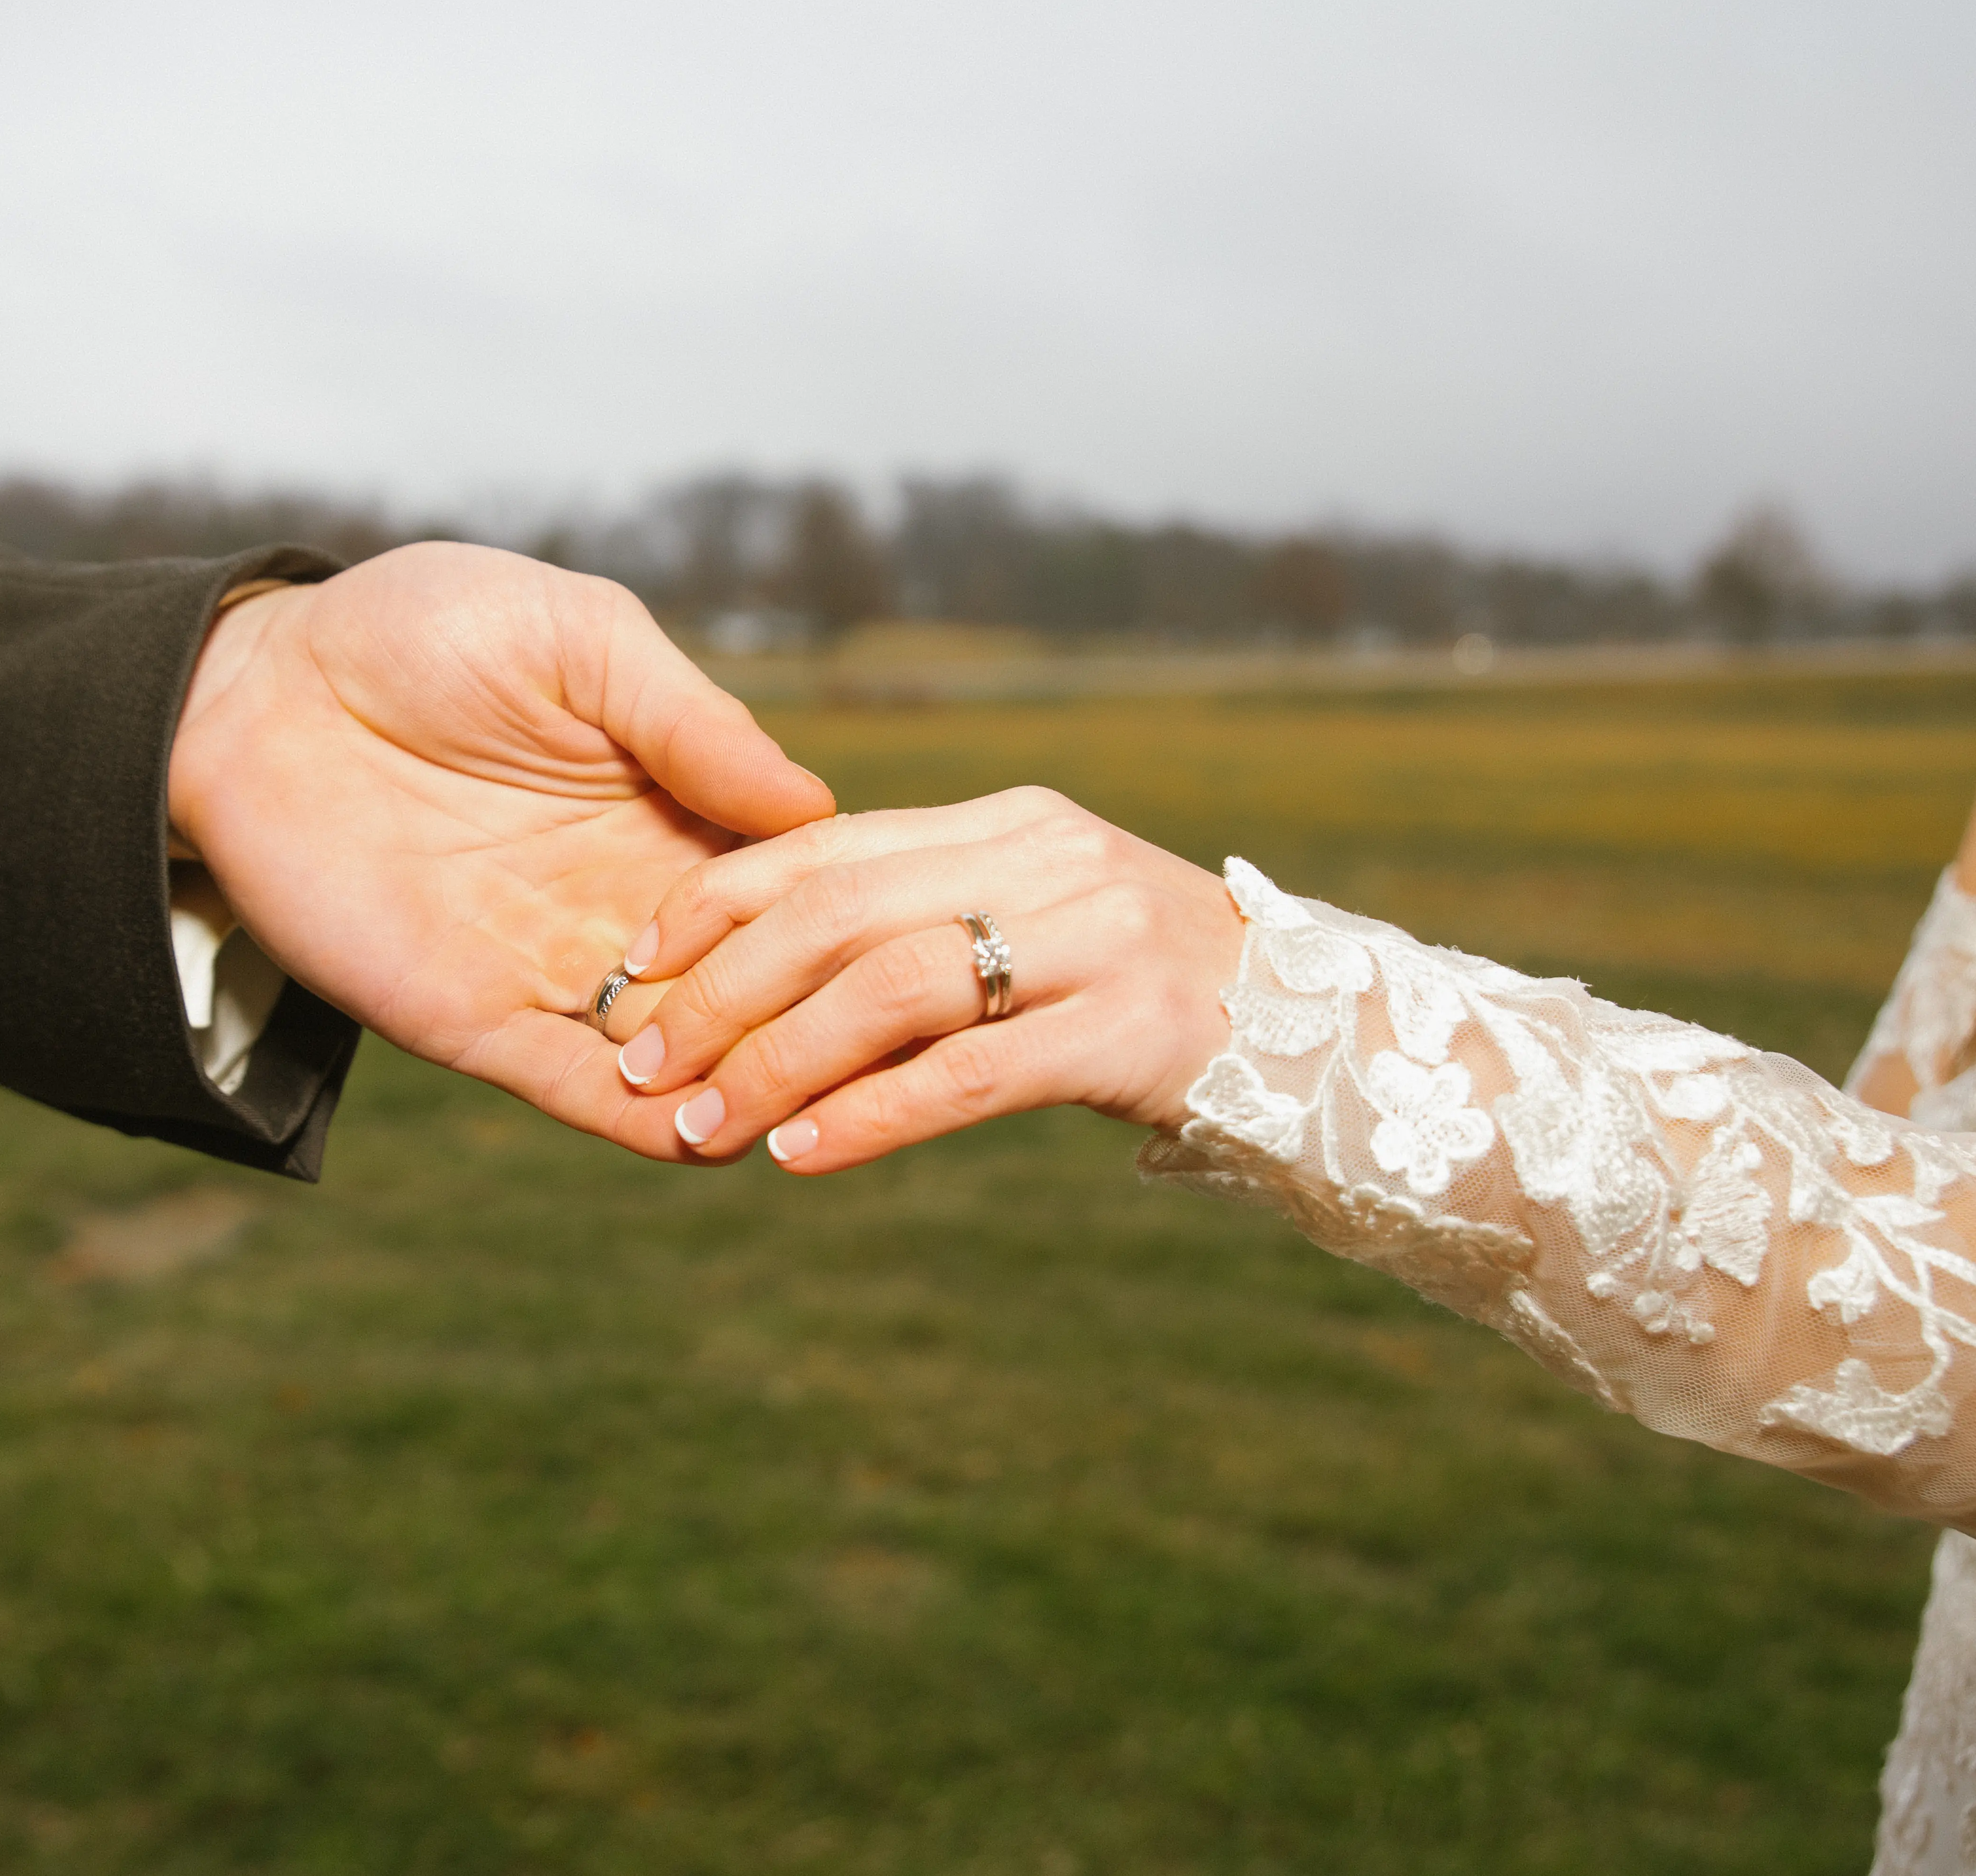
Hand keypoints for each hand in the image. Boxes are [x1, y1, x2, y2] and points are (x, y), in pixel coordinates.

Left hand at [167, 540, 833, 1151]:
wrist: (253, 689)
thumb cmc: (415, 631)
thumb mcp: (579, 638)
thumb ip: (691, 719)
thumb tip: (813, 805)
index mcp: (669, 810)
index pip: (788, 890)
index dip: (848, 923)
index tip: (927, 945)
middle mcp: (627, 903)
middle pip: (750, 990)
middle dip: (812, 1029)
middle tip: (887, 1056)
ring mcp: (554, 969)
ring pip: (678, 1056)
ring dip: (740, 1088)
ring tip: (811, 1112)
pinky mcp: (474, 1019)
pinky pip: (572, 1090)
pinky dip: (638, 1121)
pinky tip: (699, 1133)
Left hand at [600, 787, 1245, 1170]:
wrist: (1340, 1037)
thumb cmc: (1158, 995)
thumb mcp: (1045, 921)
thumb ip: (935, 917)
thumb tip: (783, 964)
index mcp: (1012, 822)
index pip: (829, 844)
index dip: (718, 900)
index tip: (635, 962)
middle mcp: (1050, 858)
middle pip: (843, 907)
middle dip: (722, 985)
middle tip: (640, 1058)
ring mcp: (1099, 937)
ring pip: (895, 986)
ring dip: (780, 1060)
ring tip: (699, 1124)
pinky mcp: (1135, 1029)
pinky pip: (973, 1071)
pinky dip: (874, 1115)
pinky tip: (801, 1154)